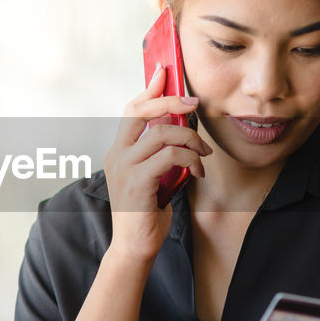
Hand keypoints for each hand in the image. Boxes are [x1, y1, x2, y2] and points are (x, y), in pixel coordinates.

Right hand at [103, 64, 209, 261]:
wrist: (134, 247)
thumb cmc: (146, 212)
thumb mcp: (153, 176)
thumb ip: (160, 153)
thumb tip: (182, 129)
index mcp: (118, 151)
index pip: (131, 110)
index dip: (149, 89)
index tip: (165, 73)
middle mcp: (116, 155)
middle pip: (141, 111)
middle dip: (171, 101)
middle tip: (194, 104)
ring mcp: (124, 167)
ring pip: (161, 133)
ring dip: (190, 139)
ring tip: (203, 153)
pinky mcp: (136, 182)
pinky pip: (169, 156)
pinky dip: (190, 159)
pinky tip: (197, 170)